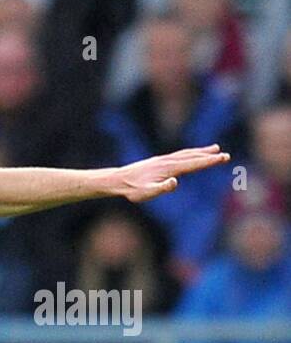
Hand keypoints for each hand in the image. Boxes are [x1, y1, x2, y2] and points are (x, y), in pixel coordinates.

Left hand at [113, 145, 229, 203]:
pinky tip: (191, 154)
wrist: (118, 180)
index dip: (209, 161)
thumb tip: (175, 182)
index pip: (193, 164)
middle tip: (225, 155)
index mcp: (169, 169)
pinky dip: (189, 153)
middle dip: (209, 156)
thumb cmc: (132, 190)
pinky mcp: (158, 161)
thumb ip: (161, 189)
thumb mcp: (146, 194)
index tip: (224, 158)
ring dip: (201, 151)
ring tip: (214, 148)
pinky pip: (178, 155)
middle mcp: (167, 161)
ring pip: (186, 153)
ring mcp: (163, 160)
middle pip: (192, 157)